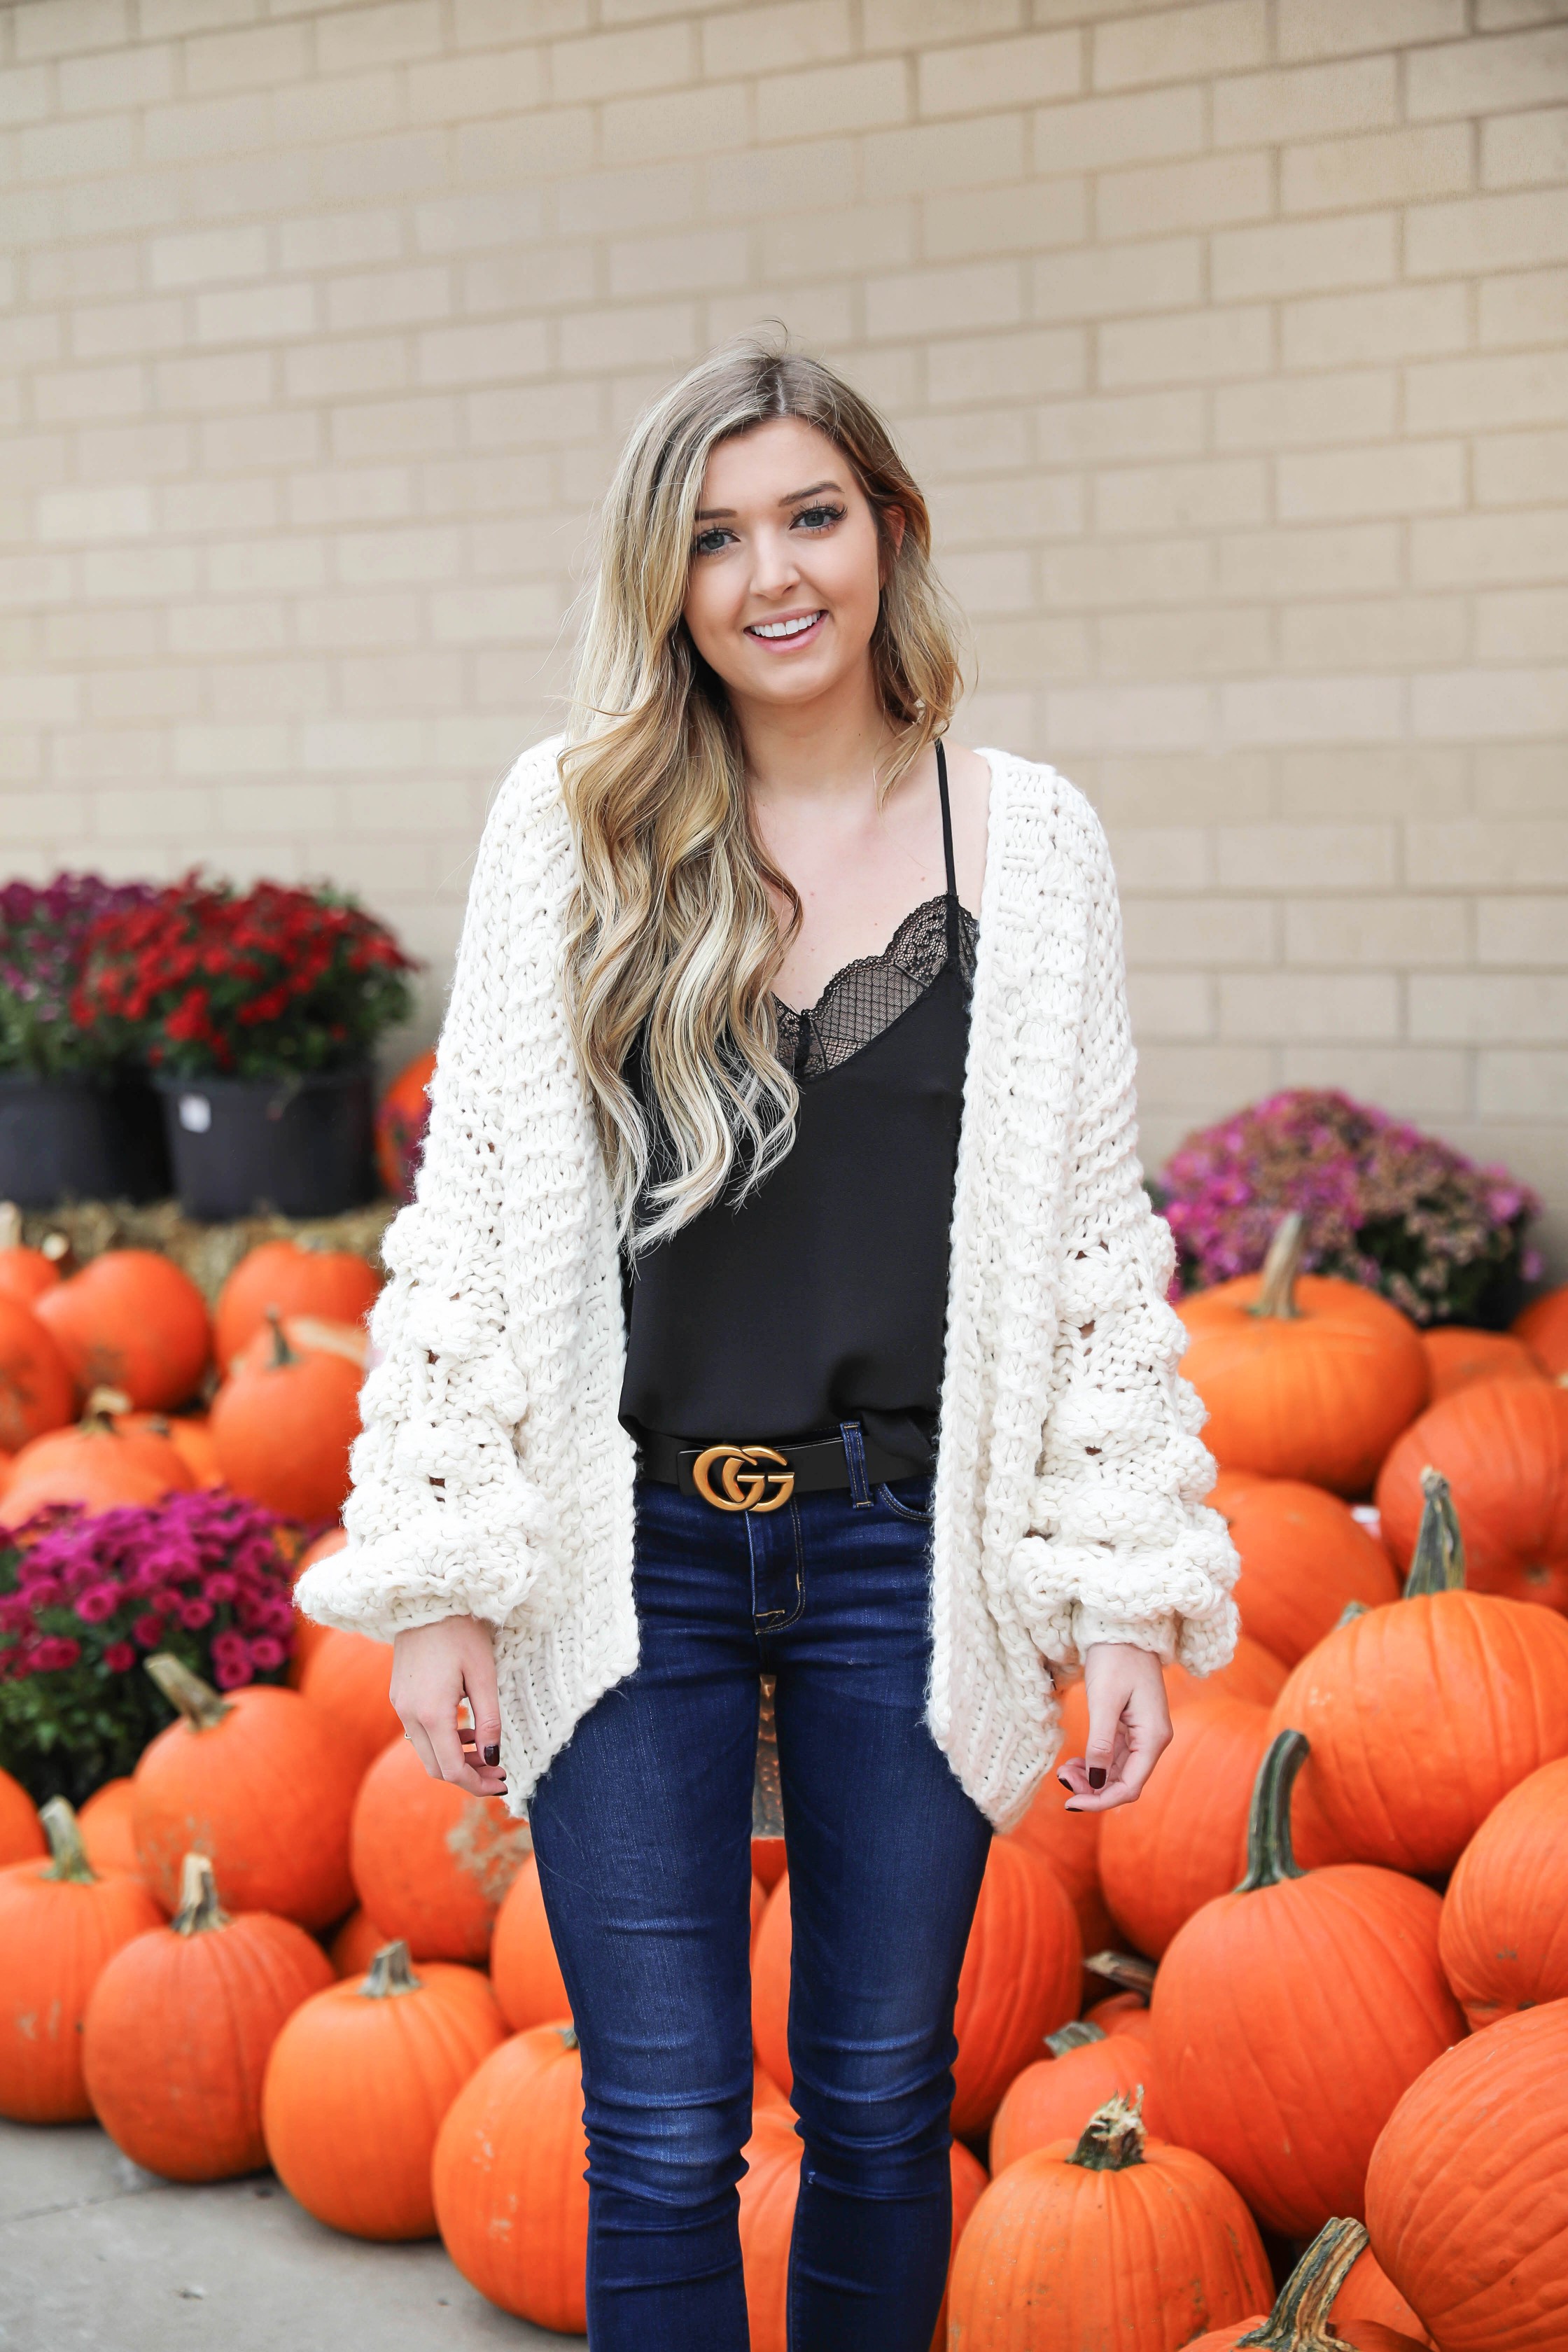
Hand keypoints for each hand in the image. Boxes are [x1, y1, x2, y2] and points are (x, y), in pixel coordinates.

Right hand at [390, 1615, 507, 1798]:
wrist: (425, 1601)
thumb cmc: (461, 1632)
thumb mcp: (484, 1675)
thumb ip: (489, 1720)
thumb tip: (492, 1757)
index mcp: (431, 1713)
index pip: (452, 1769)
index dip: (478, 1784)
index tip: (504, 1782)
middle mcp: (409, 1715)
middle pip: (436, 1768)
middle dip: (468, 1777)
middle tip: (498, 1773)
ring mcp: (400, 1707)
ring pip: (427, 1753)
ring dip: (455, 1760)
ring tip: (486, 1753)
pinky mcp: (399, 1698)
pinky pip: (419, 1734)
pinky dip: (443, 1742)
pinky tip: (465, 1731)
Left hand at [1056, 1643, 1171, 1812]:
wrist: (1123, 1629)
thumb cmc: (1115, 1658)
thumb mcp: (1104, 1700)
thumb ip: (1101, 1742)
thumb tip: (1096, 1781)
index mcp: (1152, 1737)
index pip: (1130, 1786)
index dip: (1100, 1801)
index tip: (1071, 1803)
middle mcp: (1152, 1740)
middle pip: (1123, 1782)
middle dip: (1092, 1789)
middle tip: (1062, 1779)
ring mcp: (1142, 1735)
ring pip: (1117, 1772)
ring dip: (1091, 1778)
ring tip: (1064, 1771)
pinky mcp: (1131, 1728)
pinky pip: (1113, 1757)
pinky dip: (1094, 1764)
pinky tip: (1074, 1763)